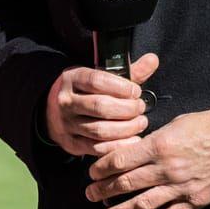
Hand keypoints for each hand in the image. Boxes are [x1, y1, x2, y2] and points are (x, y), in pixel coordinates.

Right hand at [43, 54, 159, 156]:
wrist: (56, 110)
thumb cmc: (87, 91)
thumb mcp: (102, 76)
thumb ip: (129, 71)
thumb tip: (153, 60)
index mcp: (72, 79)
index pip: (96, 81)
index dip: (121, 87)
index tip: (136, 92)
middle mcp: (66, 101)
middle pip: (100, 107)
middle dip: (127, 109)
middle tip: (140, 108)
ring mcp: (67, 123)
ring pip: (99, 130)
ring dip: (125, 129)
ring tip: (140, 123)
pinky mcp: (71, 143)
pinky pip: (96, 148)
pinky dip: (118, 146)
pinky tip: (133, 141)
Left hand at [85, 110, 209, 208]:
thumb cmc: (205, 126)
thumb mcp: (174, 125)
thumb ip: (151, 141)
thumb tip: (130, 152)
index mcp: (159, 146)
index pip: (120, 161)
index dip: (101, 169)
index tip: (91, 174)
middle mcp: (166, 170)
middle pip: (125, 184)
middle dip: (103, 191)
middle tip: (90, 195)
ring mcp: (181, 188)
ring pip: (143, 205)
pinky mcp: (195, 202)